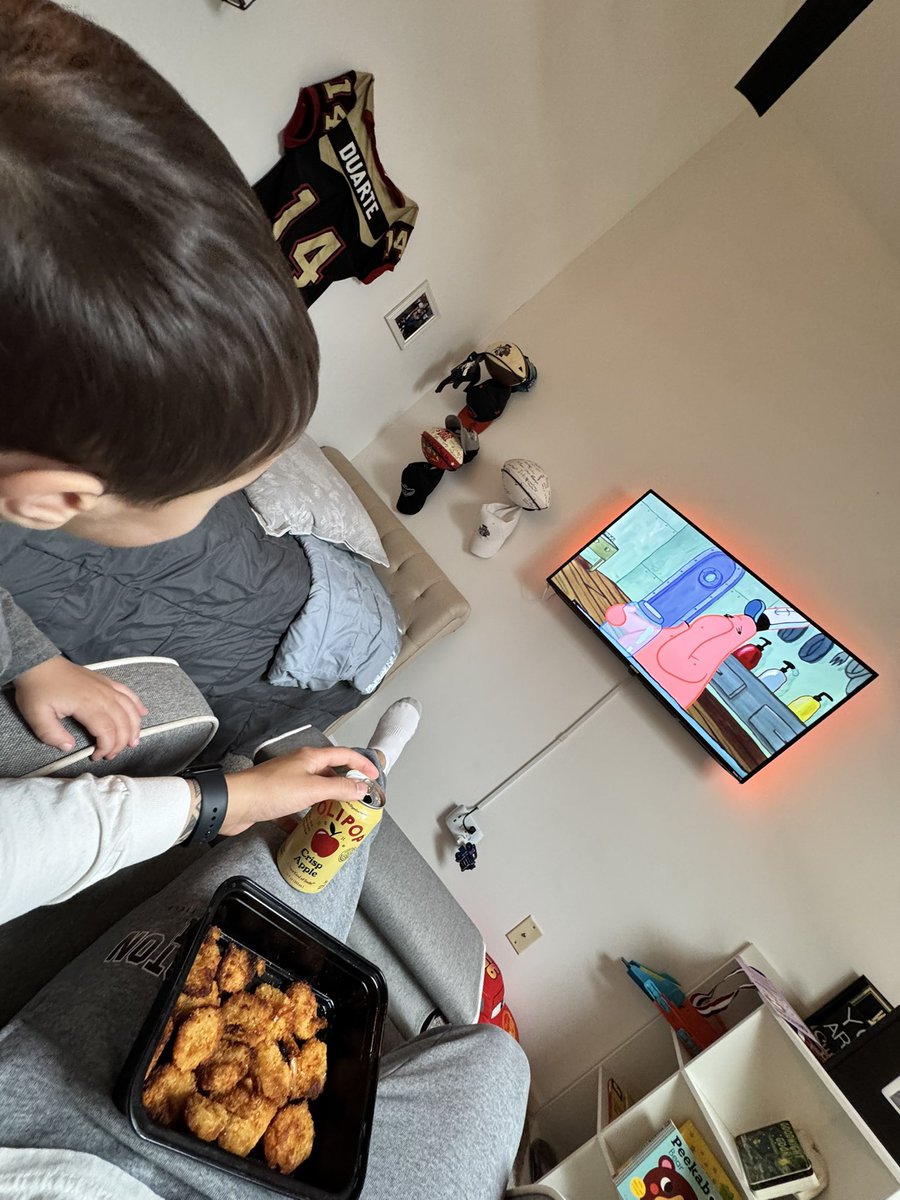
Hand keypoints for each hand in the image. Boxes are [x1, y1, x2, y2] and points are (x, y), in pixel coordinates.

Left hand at [14, 656, 148, 759]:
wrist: (37, 663)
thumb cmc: (37, 689)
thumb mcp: (36, 716)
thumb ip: (52, 735)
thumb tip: (69, 747)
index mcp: (87, 704)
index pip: (107, 731)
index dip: (106, 747)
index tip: (95, 756)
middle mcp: (102, 695)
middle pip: (122, 722)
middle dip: (121, 742)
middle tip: (111, 755)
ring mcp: (106, 686)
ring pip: (130, 708)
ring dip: (134, 727)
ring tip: (133, 742)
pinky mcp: (106, 681)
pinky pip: (128, 692)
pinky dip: (137, 704)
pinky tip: (142, 713)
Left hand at [221, 745, 379, 836]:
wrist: (234, 804)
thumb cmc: (268, 791)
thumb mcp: (311, 789)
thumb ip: (339, 787)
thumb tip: (361, 787)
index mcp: (310, 758)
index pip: (343, 755)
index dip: (362, 764)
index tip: (374, 776)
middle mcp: (299, 766)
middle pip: (329, 772)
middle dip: (345, 785)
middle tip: (358, 800)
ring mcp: (286, 781)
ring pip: (314, 790)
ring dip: (326, 802)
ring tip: (338, 816)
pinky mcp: (276, 798)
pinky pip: (297, 807)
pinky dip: (305, 816)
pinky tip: (309, 829)